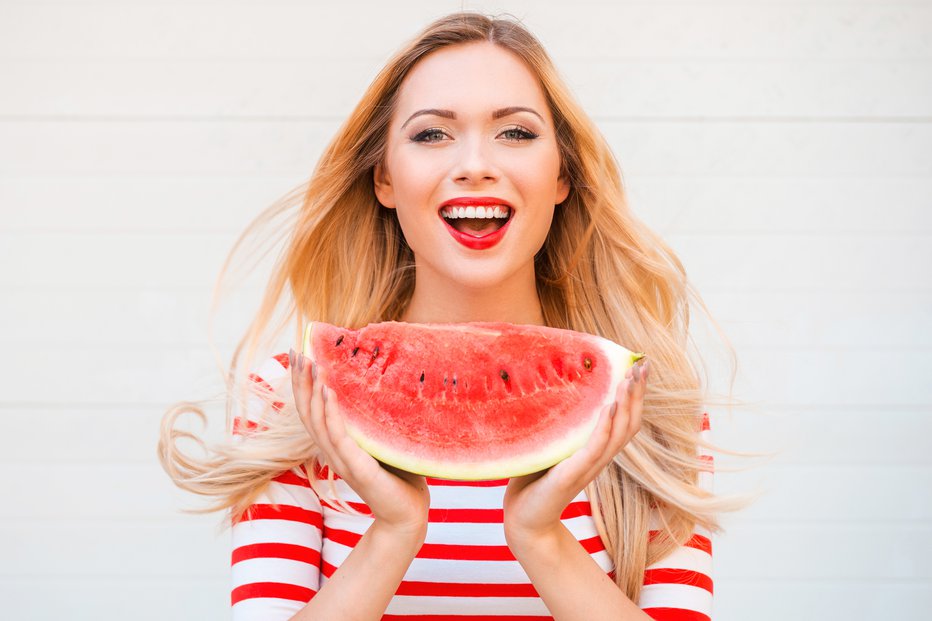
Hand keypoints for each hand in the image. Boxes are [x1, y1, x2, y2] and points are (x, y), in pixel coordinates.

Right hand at [290, 349, 430, 538]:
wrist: (407, 517)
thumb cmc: (400, 479)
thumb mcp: (385, 442)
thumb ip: (377, 420)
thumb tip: (386, 384)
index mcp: (337, 446)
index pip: (312, 410)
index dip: (303, 384)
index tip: (300, 354)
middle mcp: (334, 452)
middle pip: (307, 412)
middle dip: (300, 381)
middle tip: (296, 351)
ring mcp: (342, 461)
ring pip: (317, 422)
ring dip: (312, 391)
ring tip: (311, 364)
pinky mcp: (357, 469)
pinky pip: (338, 436)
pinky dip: (331, 412)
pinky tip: (330, 391)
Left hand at [502, 359, 649, 545]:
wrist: (523, 520)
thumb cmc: (534, 482)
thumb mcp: (550, 446)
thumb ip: (560, 426)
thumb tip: (554, 389)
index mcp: (596, 451)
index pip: (625, 420)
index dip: (635, 395)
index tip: (641, 366)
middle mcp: (598, 459)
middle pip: (630, 423)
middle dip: (637, 393)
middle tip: (644, 365)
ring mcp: (587, 468)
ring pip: (618, 433)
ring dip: (626, 404)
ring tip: (630, 378)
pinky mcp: (571, 475)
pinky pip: (594, 449)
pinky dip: (604, 428)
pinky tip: (609, 407)